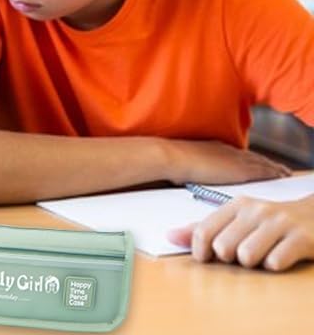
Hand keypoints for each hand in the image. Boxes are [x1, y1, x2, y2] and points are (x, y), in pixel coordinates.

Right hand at [165, 140, 291, 184]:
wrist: (171, 157)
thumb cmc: (172, 162)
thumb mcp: (186, 162)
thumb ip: (195, 166)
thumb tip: (190, 176)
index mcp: (214, 148)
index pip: (238, 154)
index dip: (250, 159)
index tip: (259, 163)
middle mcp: (227, 150)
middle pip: (252, 157)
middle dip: (265, 162)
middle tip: (279, 168)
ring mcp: (233, 158)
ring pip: (260, 161)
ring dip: (273, 166)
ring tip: (284, 172)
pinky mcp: (239, 169)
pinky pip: (262, 169)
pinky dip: (272, 171)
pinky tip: (280, 174)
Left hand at [168, 195, 313, 270]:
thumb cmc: (270, 223)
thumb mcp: (237, 220)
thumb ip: (204, 229)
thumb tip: (169, 236)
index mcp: (236, 205)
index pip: (203, 231)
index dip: (200, 252)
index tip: (207, 259)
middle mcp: (255, 210)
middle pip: (224, 248)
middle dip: (231, 259)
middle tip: (245, 254)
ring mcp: (279, 223)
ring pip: (247, 256)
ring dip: (253, 264)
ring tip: (262, 255)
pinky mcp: (301, 238)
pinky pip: (275, 262)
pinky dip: (274, 266)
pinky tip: (280, 257)